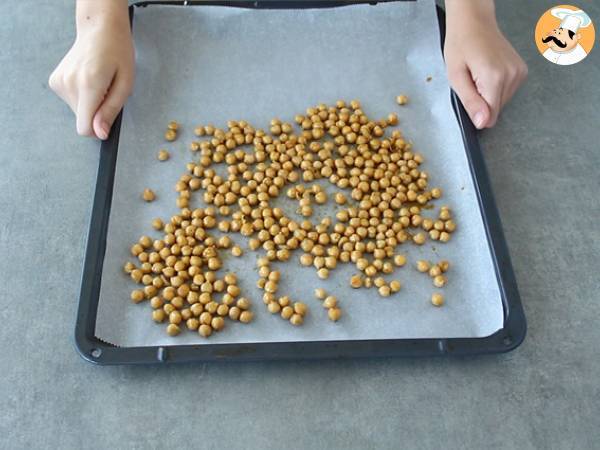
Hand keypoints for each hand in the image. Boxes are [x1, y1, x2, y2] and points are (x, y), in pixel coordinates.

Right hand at [49, 1, 133, 139]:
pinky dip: (82, 96)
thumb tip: (100, 134)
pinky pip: (71, 102)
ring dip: (90, 103)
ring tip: (99, 83)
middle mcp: (69, 83)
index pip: (84, 128)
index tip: (107, 118)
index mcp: (89, 84)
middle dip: (97, 113)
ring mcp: (59, 81)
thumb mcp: (125, 84)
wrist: (99, 29)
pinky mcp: (55, 81)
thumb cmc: (118, 53)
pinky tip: (88, 80)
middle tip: (107, 92)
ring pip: (77, 111)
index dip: (98, 129)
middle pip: (82, 120)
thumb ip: (111, 111)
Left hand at [444, 1, 526, 128]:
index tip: (469, 95)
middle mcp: (512, 75)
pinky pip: (507, 92)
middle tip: (471, 80)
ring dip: (488, 94)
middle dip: (481, 101)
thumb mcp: (456, 77)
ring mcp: (519, 72)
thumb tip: (482, 123)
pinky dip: (496, 87)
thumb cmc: (460, 44)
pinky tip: (488, 72)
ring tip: (479, 74)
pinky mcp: (521, 71)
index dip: (476, 112)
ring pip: (502, 102)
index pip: (490, 116)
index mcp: (495, 77)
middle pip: (496, 109)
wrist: (474, 22)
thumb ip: (470, 102)